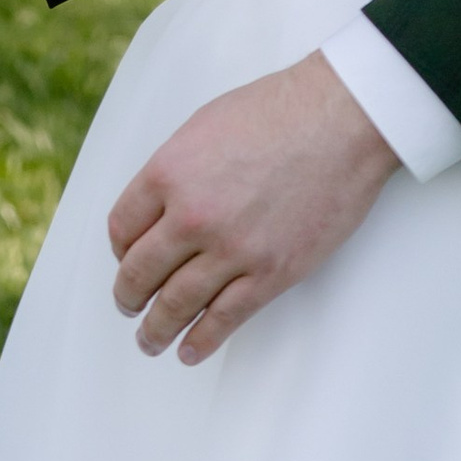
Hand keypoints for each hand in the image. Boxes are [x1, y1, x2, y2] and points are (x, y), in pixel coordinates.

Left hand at [107, 54, 397, 361]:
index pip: (122, 226)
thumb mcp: (206, 125)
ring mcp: (231, 248)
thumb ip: (177, 169)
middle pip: (141, 271)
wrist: (340, 120)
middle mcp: (192, 215)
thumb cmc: (279, 111)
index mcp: (170, 171)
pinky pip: (224, 319)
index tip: (124, 258)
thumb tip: (162, 208)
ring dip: (156, 328)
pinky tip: (189, 349)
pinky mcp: (270, 274)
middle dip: (129, 295)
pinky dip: (201, 340)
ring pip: (176, 304)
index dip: (120, 249)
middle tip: (128, 305)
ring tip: (149, 340)